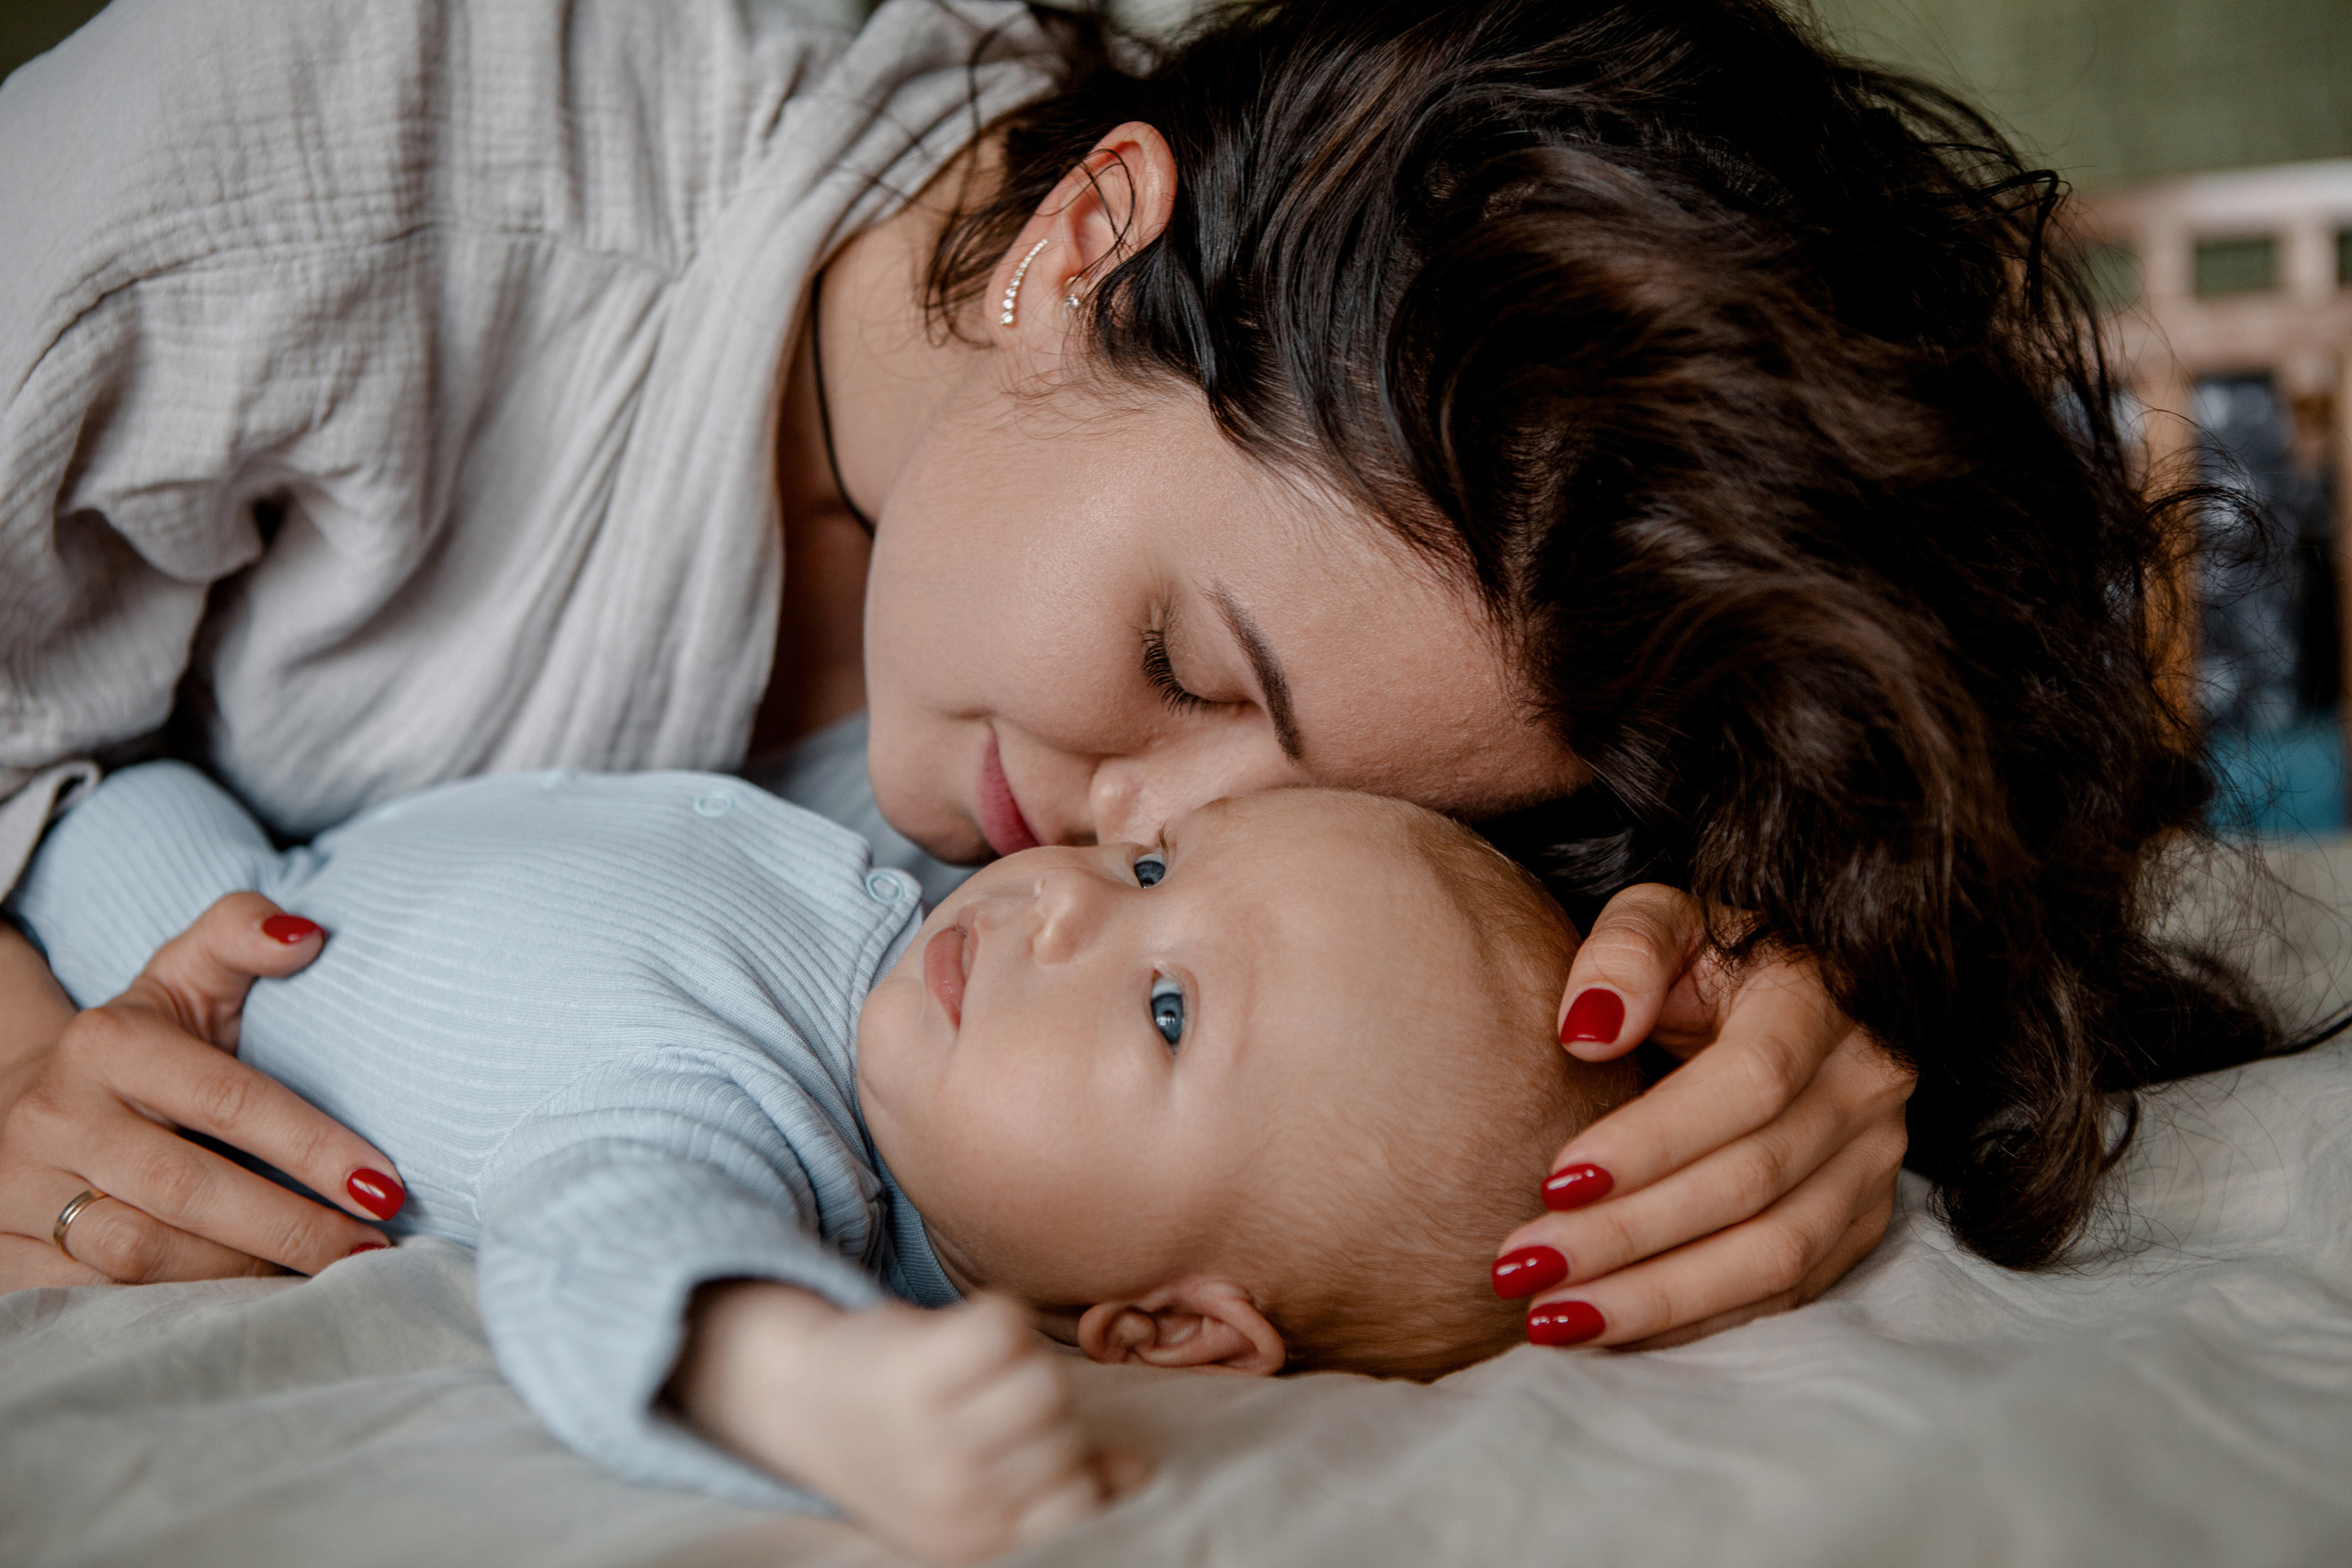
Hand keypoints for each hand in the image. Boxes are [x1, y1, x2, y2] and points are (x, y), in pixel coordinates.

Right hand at [0, 895, 404, 1289]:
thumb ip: (242, 934)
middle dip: (292, 1228)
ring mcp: (17, 1190)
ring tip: (317, 1277)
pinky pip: (94, 1295)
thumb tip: (307, 936)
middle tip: (368, 1250)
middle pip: (189, 1190)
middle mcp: (55, 1117)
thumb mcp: (185, 975)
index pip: (229, 1100)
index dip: (313, 1147)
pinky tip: (240, 1301)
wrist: (25, 1099)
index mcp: (108, 1044)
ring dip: (241, 1275)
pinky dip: (175, 1304)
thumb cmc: (141, 1043)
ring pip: (140, 1252)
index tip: (383, 1185)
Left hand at [676, 1283, 1147, 1564]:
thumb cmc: (913, 1447)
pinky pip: (1005, 1326)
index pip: (1073, 1503)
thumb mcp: (982, 1489)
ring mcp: (926, 1432)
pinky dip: (998, 1318)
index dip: (1070, 1463)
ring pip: (1041, 1379)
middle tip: (996, 1402)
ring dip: (1023, 1363)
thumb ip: (1062, 1485)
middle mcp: (948, 1495)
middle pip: (1062, 1430)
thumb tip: (1137, 1474)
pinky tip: (964, 1338)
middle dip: (1045, 1408)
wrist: (803, 1402)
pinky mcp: (910, 1366)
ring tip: (981, 1373)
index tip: (1031, 1446)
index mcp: (971, 1538)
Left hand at [1493, 884, 1913, 1348]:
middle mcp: (1865, 1084)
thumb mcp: (1661, 918)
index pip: (1750, 1083)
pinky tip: (1610, 1328)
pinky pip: (1785, 1291)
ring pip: (1776, 1253)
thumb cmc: (1701, 957)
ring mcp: (1873, 1160)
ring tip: (1551, 1319)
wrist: (1776, 995)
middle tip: (1522, 1265)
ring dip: (1658, 1297)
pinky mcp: (1860, 1220)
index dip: (1654, 1140)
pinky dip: (1696, 1319)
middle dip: (1630, 1234)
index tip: (1553, 1180)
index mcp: (1821, 997)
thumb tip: (1587, 1029)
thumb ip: (1624, 952)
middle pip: (1753, 1181)